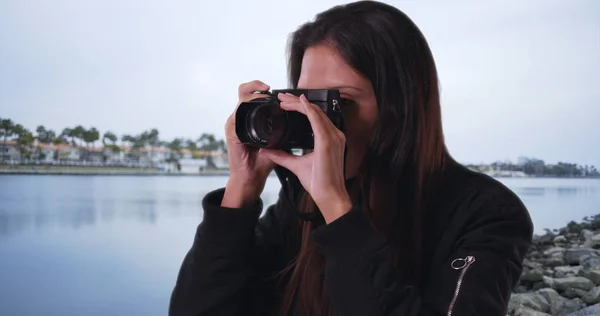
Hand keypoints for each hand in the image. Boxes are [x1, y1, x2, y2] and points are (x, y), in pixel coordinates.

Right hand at [222, 80, 275, 207]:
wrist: (252, 179)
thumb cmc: (263, 163)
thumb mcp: (277, 142)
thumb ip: (286, 131)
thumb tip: (303, 121)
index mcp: (248, 120)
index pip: (251, 96)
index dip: (260, 88)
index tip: (276, 89)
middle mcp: (239, 120)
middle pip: (243, 92)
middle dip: (256, 85)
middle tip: (270, 87)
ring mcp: (233, 125)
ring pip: (240, 99)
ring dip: (253, 92)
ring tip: (266, 92)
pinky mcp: (232, 132)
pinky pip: (239, 114)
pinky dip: (249, 107)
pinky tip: (259, 105)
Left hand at [260, 93, 351, 223]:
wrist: (329, 196)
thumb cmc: (319, 183)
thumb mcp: (297, 165)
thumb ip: (283, 156)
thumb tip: (267, 150)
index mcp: (329, 139)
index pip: (315, 116)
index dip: (301, 107)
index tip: (286, 104)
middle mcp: (334, 135)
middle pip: (315, 111)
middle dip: (297, 102)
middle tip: (281, 96)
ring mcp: (333, 137)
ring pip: (314, 112)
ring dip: (298, 104)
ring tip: (283, 99)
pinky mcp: (327, 142)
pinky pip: (317, 120)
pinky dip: (307, 109)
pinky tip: (299, 102)